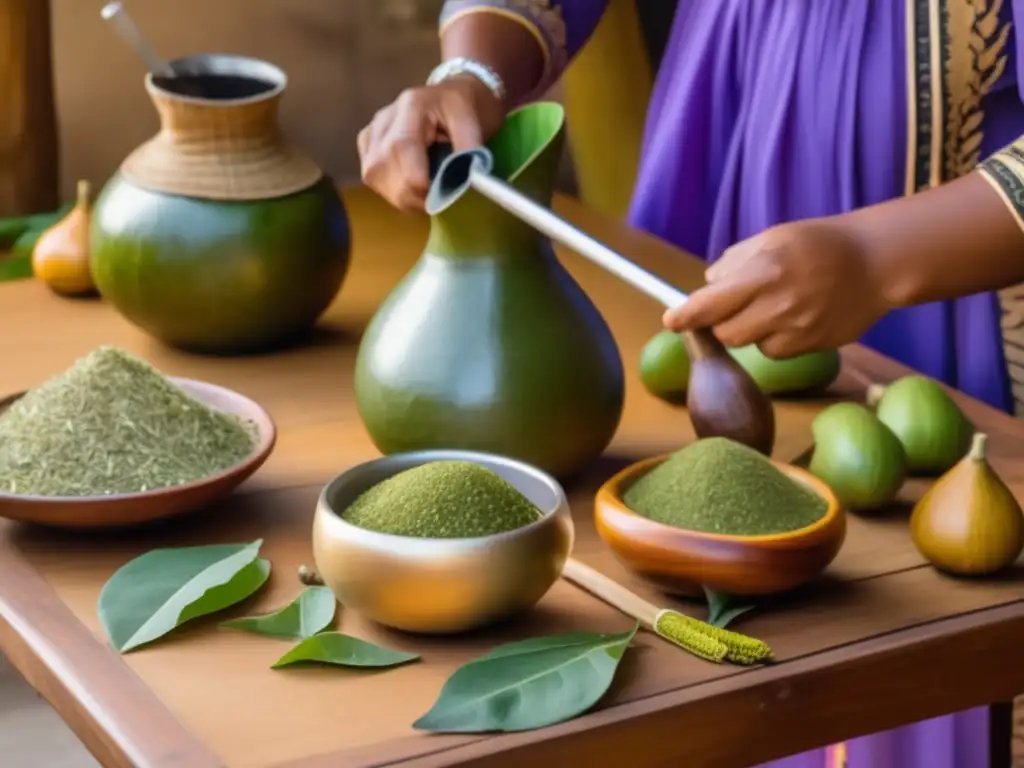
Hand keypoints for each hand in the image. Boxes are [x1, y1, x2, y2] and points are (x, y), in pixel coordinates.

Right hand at [357, 77, 505, 211]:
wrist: (448, 98)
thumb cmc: (461, 109)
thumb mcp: (473, 120)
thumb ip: (470, 146)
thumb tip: (466, 178)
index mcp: (412, 105)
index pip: (402, 147)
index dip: (414, 179)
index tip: (435, 199)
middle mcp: (385, 117)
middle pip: (383, 165)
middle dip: (410, 194)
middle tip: (437, 202)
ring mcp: (372, 131)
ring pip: (373, 175)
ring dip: (401, 196)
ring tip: (426, 195)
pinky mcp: (366, 145)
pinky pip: (372, 176)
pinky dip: (392, 191)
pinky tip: (410, 187)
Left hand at [662, 219, 891, 357]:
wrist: (878, 262)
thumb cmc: (819, 244)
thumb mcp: (773, 238)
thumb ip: (735, 262)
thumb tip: (707, 285)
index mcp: (765, 272)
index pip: (712, 304)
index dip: (687, 316)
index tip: (670, 321)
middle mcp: (779, 305)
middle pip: (726, 333)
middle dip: (721, 323)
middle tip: (733, 304)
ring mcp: (798, 330)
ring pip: (750, 344)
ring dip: (750, 330)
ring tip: (775, 304)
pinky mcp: (812, 347)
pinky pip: (776, 351)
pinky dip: (775, 338)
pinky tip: (795, 316)